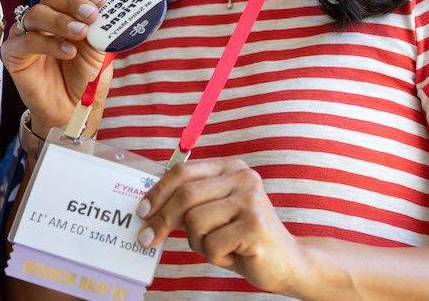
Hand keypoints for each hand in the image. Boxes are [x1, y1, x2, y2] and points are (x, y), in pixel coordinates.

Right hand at [2, 0, 111, 137]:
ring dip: (60, 20)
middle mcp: (45, 19)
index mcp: (67, 13)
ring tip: (80, 34)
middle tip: (91, 16)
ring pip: (36, 13)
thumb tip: (108, 10)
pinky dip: (48, 43)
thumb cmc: (84, 79)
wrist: (72, 111)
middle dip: (74, 3)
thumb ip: (101, 30)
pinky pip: (26, 40)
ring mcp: (27, 34)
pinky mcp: (13, 53)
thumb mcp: (100, 51)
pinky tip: (67, 52)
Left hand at [137, 158, 315, 295]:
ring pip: (195, 222)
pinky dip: (215, 256)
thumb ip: (187, 202)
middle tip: (147, 239)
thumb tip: (145, 208)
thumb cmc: (240, 237)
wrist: (287, 262)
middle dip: (161, 220)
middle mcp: (243, 178)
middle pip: (185, 195)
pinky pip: (212, 243)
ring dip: (198, 243)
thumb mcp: (212, 212)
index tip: (140, 211)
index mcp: (230, 167)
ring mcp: (251, 201)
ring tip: (217, 246)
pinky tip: (233, 254)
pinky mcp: (255, 226)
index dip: (156, 192)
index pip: (182, 172)